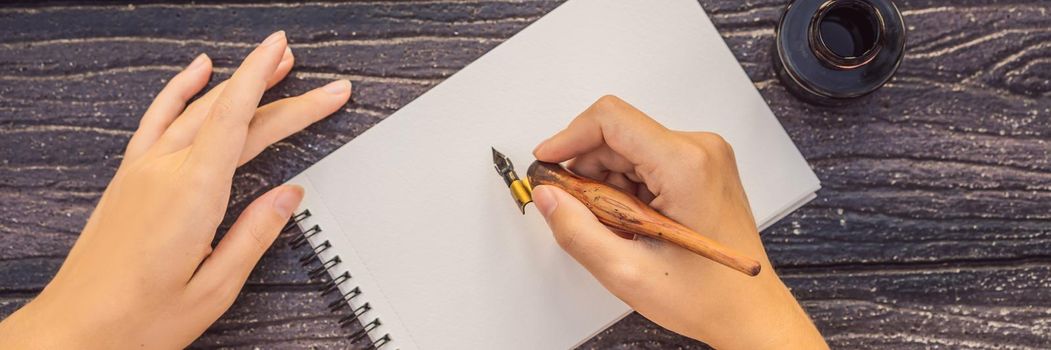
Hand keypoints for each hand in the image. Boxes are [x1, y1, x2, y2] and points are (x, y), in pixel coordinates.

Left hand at [0, 31, 350, 348]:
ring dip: (239, 82)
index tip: (295, 60)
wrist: (75, 329)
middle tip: (325, 90)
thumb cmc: (137, 318)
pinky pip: (158, 117)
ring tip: (275, 65)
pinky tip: (199, 72)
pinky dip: (181, 89)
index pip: (239, 119)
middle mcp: (164, 171)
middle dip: (283, 94)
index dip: (270, 82)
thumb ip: (256, 234)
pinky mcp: (129, 177)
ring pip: (198, 108)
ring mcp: (142, 169)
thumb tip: (289, 196)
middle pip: (231, 115)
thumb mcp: (215, 288)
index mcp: (192, 194)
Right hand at [531, 96, 826, 348]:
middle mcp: (700, 150)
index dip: (568, 138)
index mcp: (686, 165)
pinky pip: (645, 162)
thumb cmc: (710, 296)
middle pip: (617, 135)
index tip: (547, 163)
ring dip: (606, 186)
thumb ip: (577, 231)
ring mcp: (703, 157)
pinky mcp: (700, 167)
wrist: (749, 312)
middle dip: (587, 173)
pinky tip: (633, 224)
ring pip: (627, 150)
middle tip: (581, 215)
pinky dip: (626, 190)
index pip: (610, 119)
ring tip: (618, 230)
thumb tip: (548, 196)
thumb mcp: (628, 271)